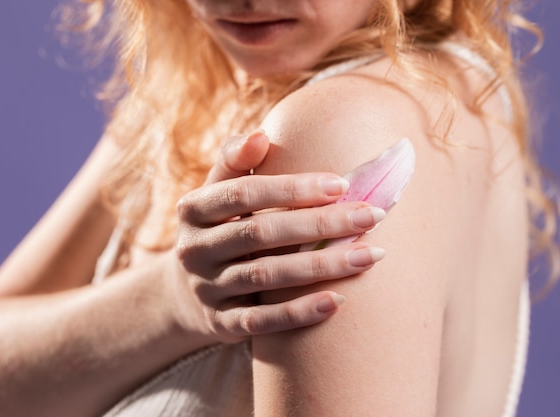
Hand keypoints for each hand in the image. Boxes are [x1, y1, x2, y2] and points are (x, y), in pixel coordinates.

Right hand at [176, 131, 385, 342]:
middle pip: (259, 234)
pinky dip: (298, 313)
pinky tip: (337, 302)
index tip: (341, 184)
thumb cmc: (220, 227)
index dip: (291, 189)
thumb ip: (237, 162)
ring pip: (266, 277)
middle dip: (319, 224)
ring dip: (320, 267)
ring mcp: (206, 289)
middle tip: (371, 216)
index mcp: (193, 209)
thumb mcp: (218, 192)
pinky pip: (262, 322)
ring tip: (369, 256)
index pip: (243, 193)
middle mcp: (194, 250)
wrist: (188, 290)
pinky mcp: (220, 323)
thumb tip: (261, 136)